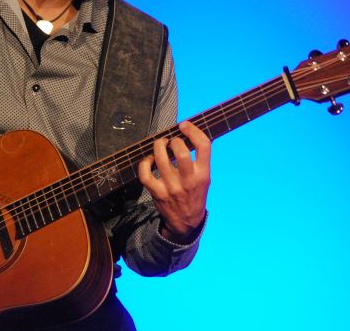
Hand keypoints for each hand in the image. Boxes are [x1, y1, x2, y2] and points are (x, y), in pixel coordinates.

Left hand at [138, 121, 210, 244]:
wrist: (186, 223)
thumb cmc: (195, 194)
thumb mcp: (205, 178)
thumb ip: (199, 160)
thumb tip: (187, 134)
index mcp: (203, 174)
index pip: (204, 146)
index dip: (193, 131)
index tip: (184, 125)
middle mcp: (188, 180)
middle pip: (181, 152)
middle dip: (173, 140)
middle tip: (171, 141)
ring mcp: (172, 187)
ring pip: (160, 159)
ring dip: (158, 146)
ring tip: (160, 145)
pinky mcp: (158, 193)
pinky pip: (145, 174)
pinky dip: (144, 163)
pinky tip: (149, 160)